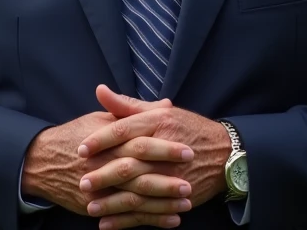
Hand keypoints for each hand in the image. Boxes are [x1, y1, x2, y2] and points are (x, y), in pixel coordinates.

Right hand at [22, 96, 192, 222]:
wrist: (42, 161)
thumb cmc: (74, 136)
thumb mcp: (100, 117)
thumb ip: (133, 112)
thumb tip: (165, 104)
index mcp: (108, 140)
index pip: (139, 142)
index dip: (164, 148)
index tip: (187, 150)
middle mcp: (103, 164)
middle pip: (139, 172)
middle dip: (166, 179)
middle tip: (189, 182)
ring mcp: (99, 188)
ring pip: (134, 198)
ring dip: (162, 203)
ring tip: (186, 203)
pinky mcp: (96, 206)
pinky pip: (126, 215)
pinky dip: (149, 220)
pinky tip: (170, 220)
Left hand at [78, 85, 231, 226]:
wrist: (225, 153)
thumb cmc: (188, 128)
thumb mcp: (160, 111)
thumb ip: (127, 105)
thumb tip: (100, 91)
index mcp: (158, 122)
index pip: (123, 131)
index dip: (100, 140)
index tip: (81, 149)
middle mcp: (165, 148)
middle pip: (129, 163)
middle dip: (103, 175)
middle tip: (82, 182)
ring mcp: (173, 175)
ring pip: (138, 191)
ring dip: (113, 202)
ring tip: (91, 208)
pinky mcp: (177, 197)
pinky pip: (150, 211)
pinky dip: (128, 220)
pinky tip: (109, 223)